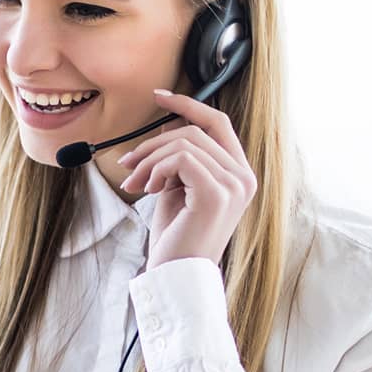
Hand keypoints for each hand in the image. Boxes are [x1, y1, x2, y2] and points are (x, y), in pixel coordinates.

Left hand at [116, 89, 257, 270]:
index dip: (188, 105)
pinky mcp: (216, 193)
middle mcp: (244, 177)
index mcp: (239, 174)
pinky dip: (156, 169)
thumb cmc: (175, 237)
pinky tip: (148, 190)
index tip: (158, 96)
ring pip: (183, 142)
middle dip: (153, 143)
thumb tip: (167, 125)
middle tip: (127, 164)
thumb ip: (180, 158)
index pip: (218, 123)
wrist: (176, 276)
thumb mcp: (177, 188)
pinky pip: (179, 158)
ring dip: (149, 159)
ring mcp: (233, 185)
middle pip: (195, 130)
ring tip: (135, 184)